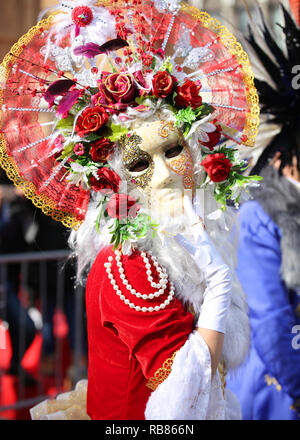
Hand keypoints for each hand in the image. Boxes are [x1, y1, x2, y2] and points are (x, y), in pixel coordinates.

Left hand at [175, 195, 231, 333]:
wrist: (220, 276)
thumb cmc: (210, 266)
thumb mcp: (197, 254)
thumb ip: (187, 245)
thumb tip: (178, 238)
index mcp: (203, 237)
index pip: (196, 220)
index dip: (192, 210)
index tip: (189, 198)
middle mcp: (203, 238)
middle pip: (196, 219)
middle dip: (192, 207)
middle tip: (187, 195)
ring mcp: (203, 244)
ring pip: (196, 226)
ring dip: (191, 215)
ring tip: (187, 203)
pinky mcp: (201, 253)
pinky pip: (190, 246)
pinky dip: (183, 241)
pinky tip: (175, 235)